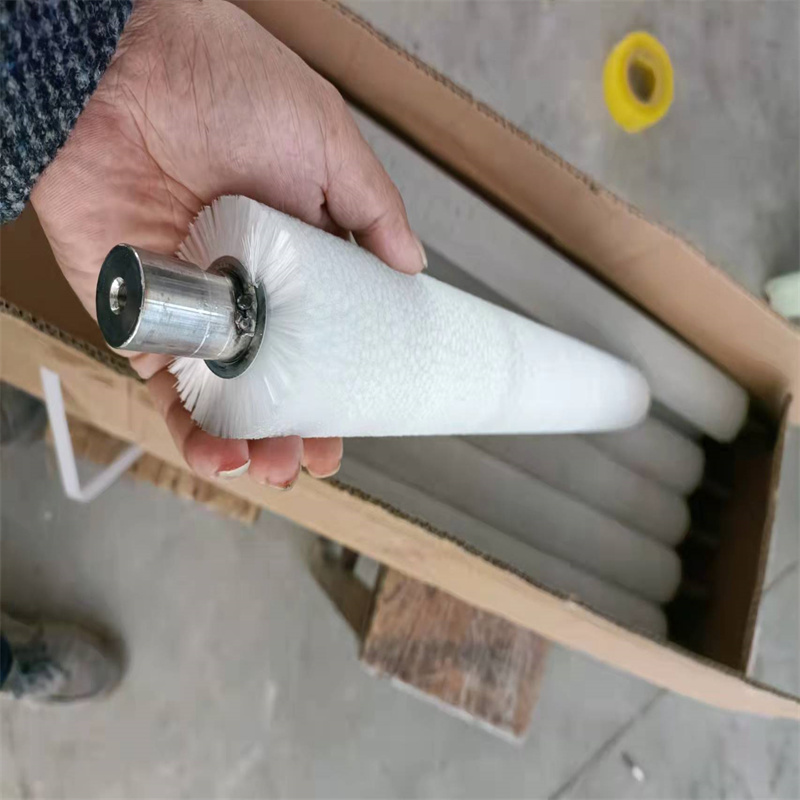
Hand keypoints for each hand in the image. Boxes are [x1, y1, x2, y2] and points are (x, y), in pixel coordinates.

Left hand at [31, 0, 424, 486]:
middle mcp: (244, 291)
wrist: (123, 69)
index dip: (340, 383)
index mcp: (292, 257)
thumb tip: (412, 267)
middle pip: (273, 379)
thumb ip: (372, 209)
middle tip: (315, 458)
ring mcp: (191, 310)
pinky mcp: (138, 320)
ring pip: (222, 397)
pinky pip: (164, 388)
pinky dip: (191, 429)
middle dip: (297, 428)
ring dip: (248, 442)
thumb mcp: (327, 141)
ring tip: (274, 468)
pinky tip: (223, 453)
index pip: (323, 337)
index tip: (358, 419)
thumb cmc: (226, 85)